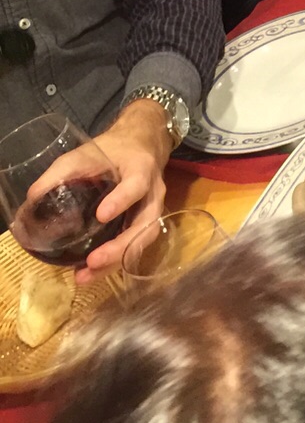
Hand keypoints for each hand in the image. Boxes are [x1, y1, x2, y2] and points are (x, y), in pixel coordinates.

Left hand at [78, 100, 172, 283]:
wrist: (140, 147)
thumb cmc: (112, 150)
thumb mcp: (86, 152)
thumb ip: (62, 172)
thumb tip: (33, 199)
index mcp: (141, 168)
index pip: (137, 185)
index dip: (121, 200)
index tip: (101, 215)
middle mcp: (153, 193)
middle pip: (146, 224)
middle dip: (120, 247)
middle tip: (93, 261)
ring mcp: (153, 210)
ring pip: (143, 239)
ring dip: (117, 260)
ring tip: (87, 275)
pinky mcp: (145, 224)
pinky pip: (137, 245)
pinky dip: (116, 261)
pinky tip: (92, 271)